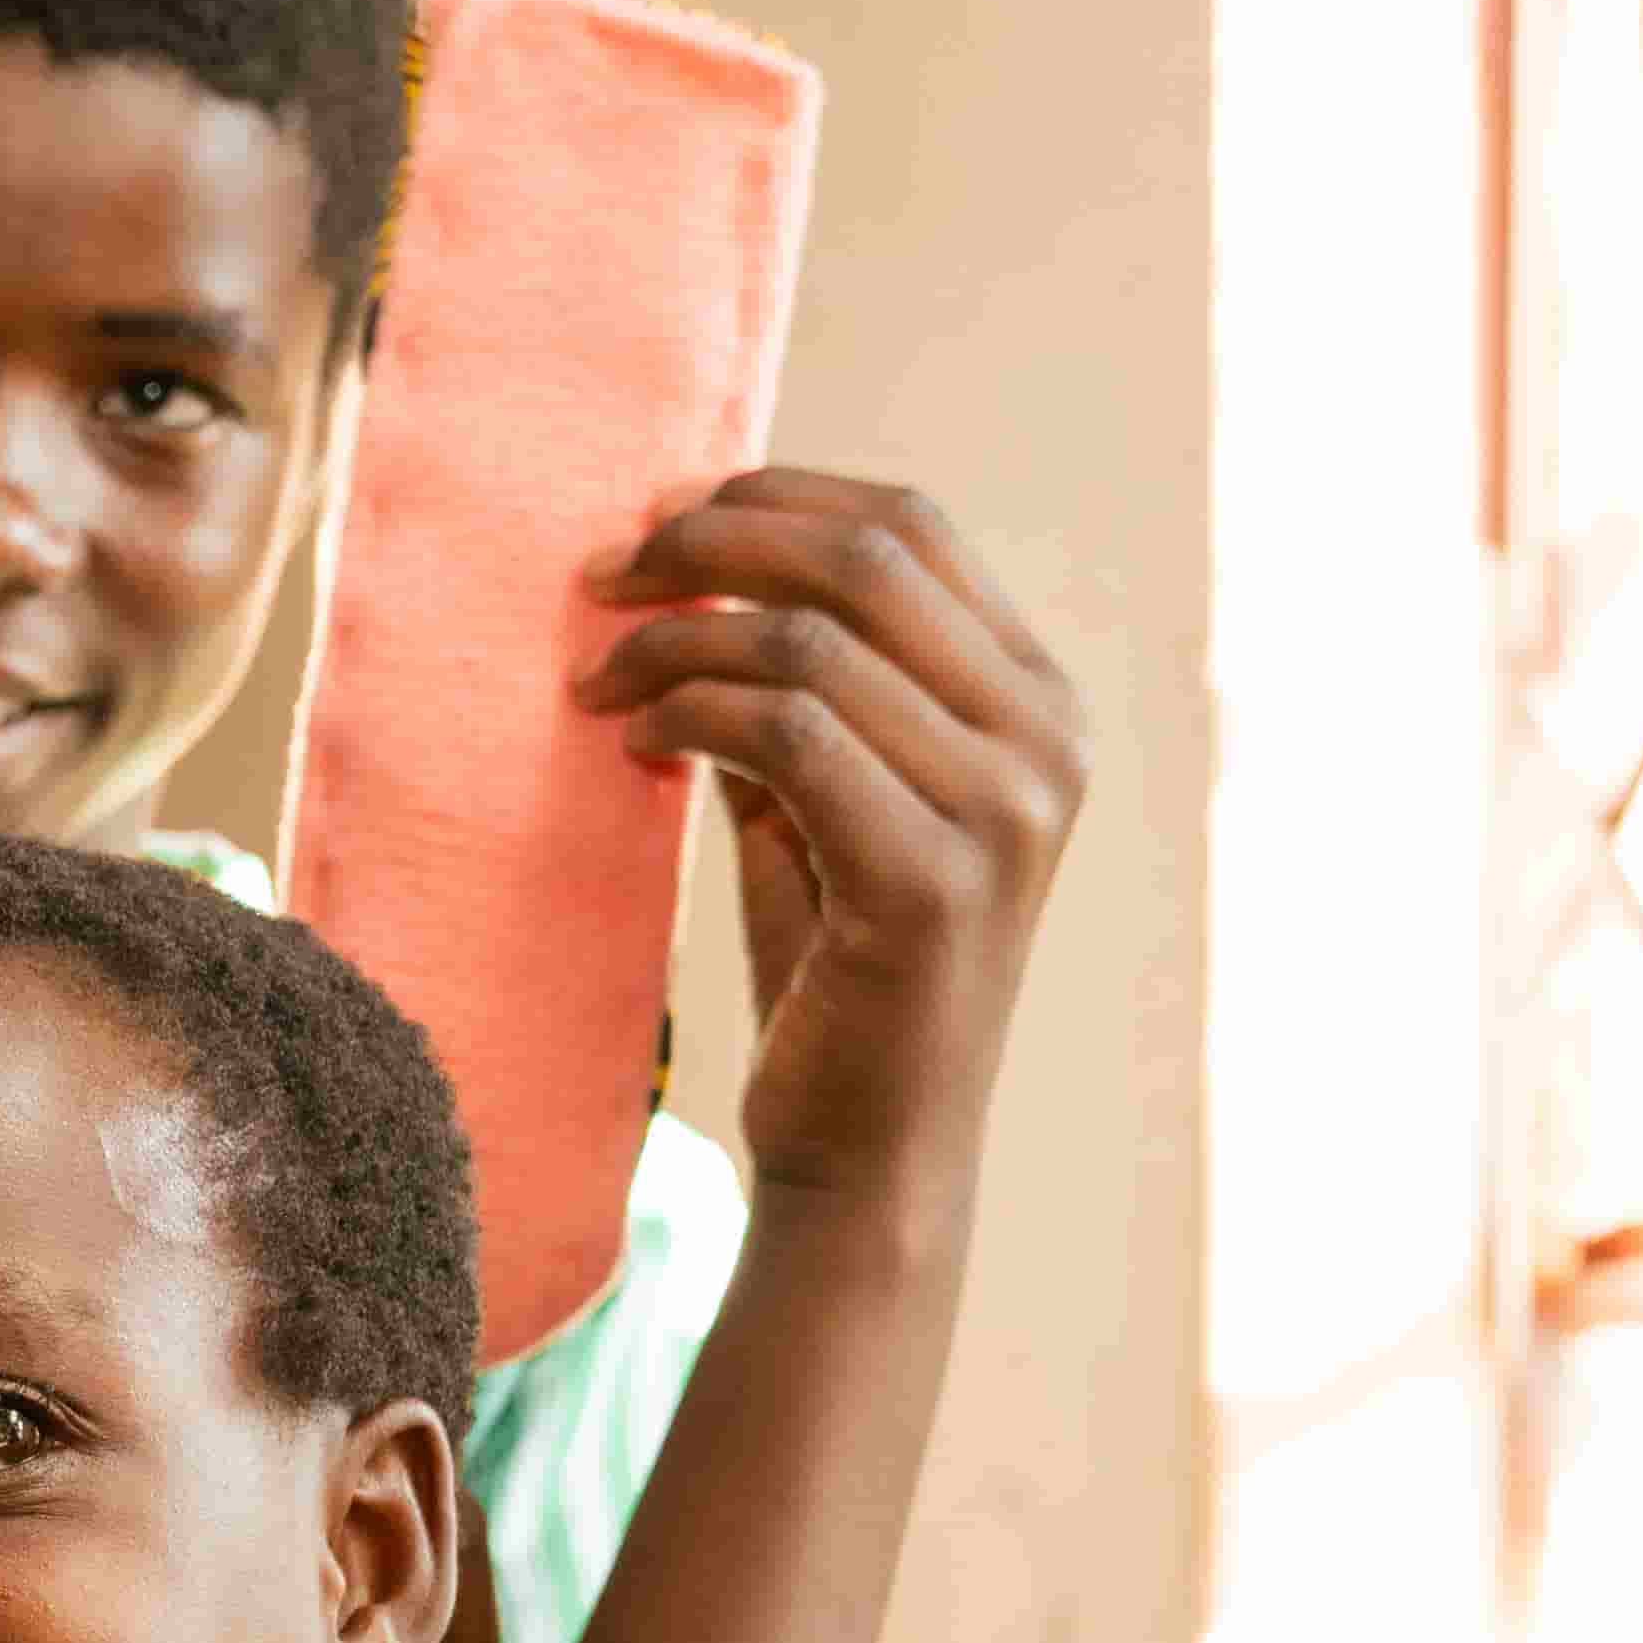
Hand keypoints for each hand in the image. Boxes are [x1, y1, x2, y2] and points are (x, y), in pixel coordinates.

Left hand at [571, 473, 1086, 1222]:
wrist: (867, 1147)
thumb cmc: (833, 972)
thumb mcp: (818, 799)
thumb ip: (792, 686)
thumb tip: (688, 561)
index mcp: (1036, 702)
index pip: (910, 527)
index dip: (773, 496)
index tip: (655, 517)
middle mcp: (1047, 740)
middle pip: (864, 556)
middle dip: (711, 541)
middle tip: (600, 577)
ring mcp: (1005, 809)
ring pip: (808, 641)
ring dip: (673, 642)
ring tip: (595, 685)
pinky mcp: (931, 878)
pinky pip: (784, 732)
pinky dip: (688, 715)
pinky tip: (634, 745)